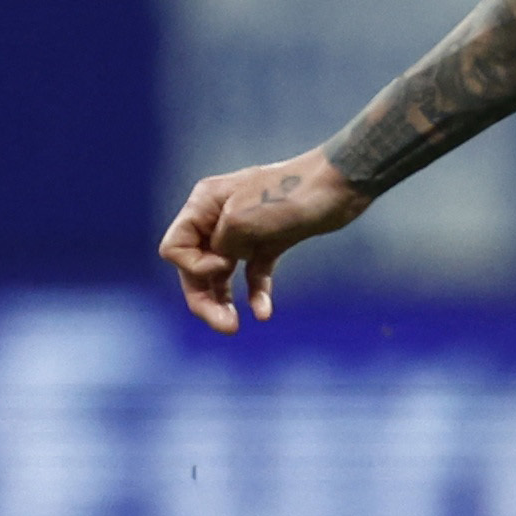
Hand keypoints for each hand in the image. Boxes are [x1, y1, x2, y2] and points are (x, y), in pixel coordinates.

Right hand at [157, 152, 366, 333]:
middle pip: (196, 267)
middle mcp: (217, 219)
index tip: (226, 261)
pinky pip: (253, 276)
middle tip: (225, 327)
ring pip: (221, 276)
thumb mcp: (240, 220)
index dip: (194, 265)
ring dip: (222, 302)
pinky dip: (255, 294)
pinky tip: (263, 313)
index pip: (175, 247)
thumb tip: (218, 265)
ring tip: (232, 328)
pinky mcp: (269, 243)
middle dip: (203, 298)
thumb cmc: (288, 196)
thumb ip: (218, 245)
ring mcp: (244, 232)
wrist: (339, 186)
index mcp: (204, 205)